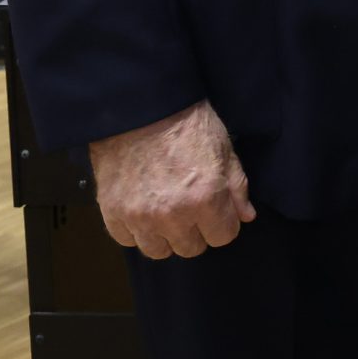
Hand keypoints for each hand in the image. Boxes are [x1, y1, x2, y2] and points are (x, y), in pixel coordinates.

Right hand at [88, 99, 256, 260]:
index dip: (223, 222)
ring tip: (166, 211)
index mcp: (205, 200)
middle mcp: (172, 216)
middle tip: (191, 207)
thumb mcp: (224, 149)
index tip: (217, 210)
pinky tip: (142, 209)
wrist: (140, 108)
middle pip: (191, 248)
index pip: (223, 237)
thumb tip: (245, 216)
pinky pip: (128, 240)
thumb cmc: (186, 123)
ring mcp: (138, 218)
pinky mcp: (112, 214)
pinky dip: (136, 230)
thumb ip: (237, 187)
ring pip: (159, 250)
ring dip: (166, 235)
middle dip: (196, 230)